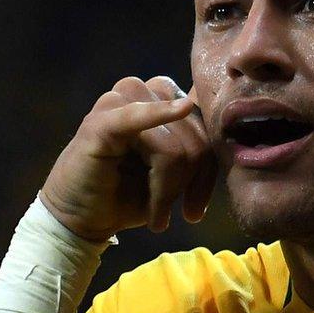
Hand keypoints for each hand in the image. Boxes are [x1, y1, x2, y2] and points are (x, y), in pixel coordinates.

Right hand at [39, 76, 215, 241]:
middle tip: (175, 215)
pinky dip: (156, 116)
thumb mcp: (172, 173)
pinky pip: (137, 117)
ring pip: (175, 146)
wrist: (80, 220)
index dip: (208, 169)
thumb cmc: (126, 196)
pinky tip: (177, 113)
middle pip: (195, 137)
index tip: (195, 209)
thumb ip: (197, 146)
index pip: (205, 123)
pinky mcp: (100, 122)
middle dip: (190, 185)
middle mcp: (139, 92)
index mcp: (158, 98)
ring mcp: (117, 104)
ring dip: (169, 188)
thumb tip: (233, 122)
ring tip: (157, 213)